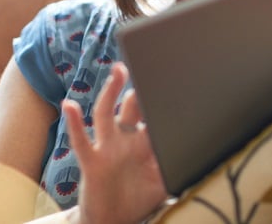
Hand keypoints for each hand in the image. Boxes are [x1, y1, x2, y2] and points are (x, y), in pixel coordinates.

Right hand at [62, 62, 167, 223]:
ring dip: (111, 91)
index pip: (154, 113)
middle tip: (152, 63)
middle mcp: (125, 139)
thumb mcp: (164, 182)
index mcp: (144, 141)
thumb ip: (178, 166)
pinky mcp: (92, 161)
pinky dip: (74, 123)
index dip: (163, 96)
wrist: (112, 222)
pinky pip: (82, 140)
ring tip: (119, 70)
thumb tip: (202, 151)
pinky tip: (70, 105)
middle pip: (133, 106)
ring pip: (107, 113)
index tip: (177, 75)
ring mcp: (107, 147)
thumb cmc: (138, 198)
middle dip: (141, 87)